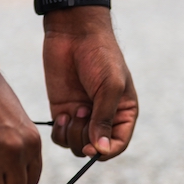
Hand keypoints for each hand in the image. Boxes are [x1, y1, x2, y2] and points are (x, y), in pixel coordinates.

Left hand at [43, 7, 138, 158]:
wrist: (75, 33)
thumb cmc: (101, 57)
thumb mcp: (110, 87)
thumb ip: (104, 120)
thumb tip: (101, 151)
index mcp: (123, 114)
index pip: (118, 145)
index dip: (105, 150)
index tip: (91, 146)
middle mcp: (103, 119)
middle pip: (94, 148)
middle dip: (85, 137)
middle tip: (82, 112)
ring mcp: (82, 116)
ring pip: (76, 145)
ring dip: (72, 134)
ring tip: (73, 111)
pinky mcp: (63, 112)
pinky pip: (60, 137)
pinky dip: (59, 132)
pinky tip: (62, 115)